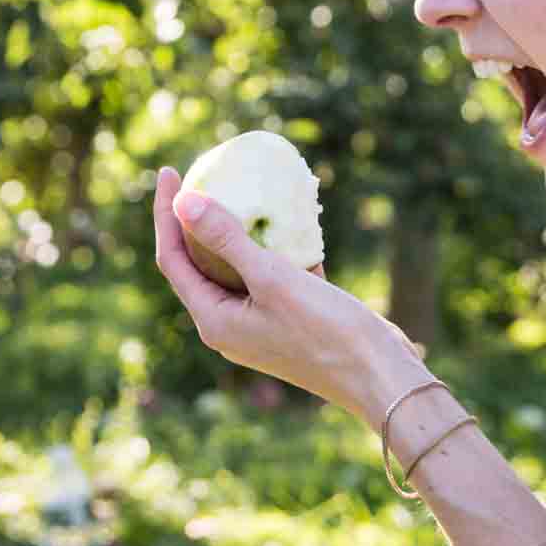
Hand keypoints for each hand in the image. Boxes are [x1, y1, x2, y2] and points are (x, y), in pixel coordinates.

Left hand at [152, 166, 431, 417]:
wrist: (380, 375)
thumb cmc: (324, 331)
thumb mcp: (272, 279)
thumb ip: (226, 239)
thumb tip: (184, 201)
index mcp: (213, 320)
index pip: (173, 259)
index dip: (166, 214)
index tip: (170, 170)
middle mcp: (229, 324)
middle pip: (199, 262)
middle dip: (197, 219)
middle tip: (203, 174)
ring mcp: (259, 322)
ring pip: (238, 266)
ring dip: (241, 229)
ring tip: (244, 188)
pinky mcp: (289, 316)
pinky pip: (272, 273)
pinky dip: (277, 245)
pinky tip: (291, 215)